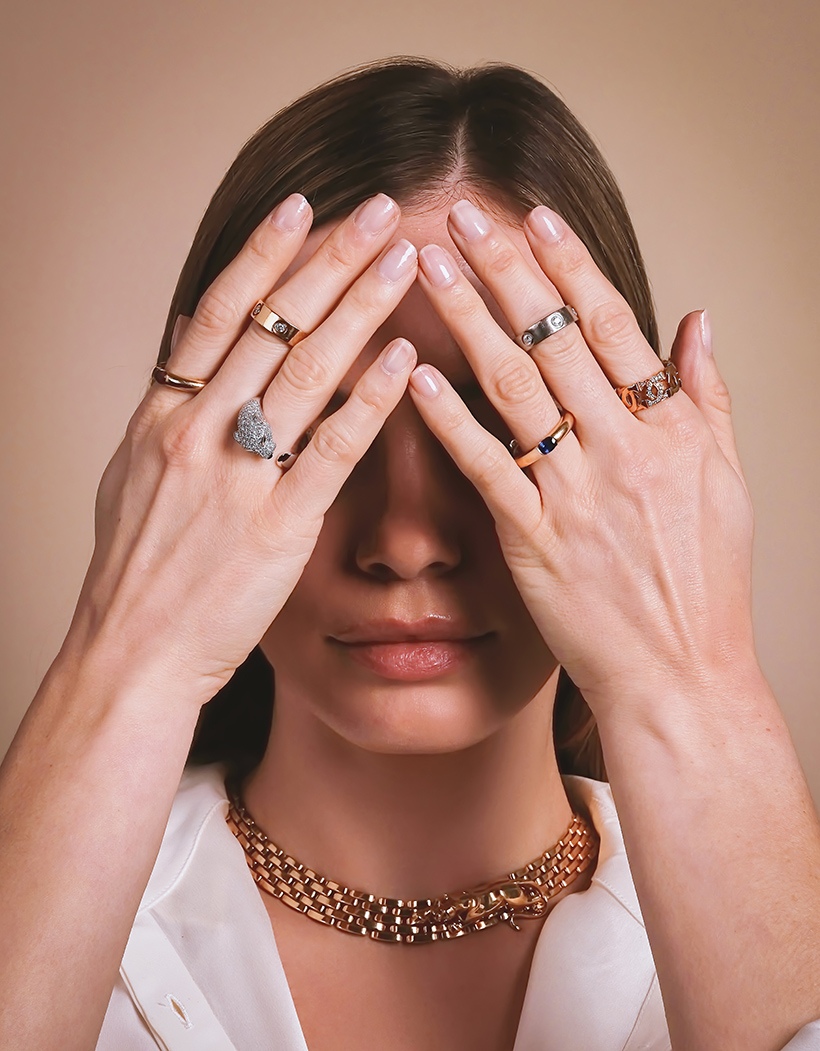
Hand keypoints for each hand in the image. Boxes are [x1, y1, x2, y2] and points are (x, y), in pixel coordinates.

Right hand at [71, 193, 417, 704]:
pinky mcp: (276, 527)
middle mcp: (196, 431)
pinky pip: (328, 450)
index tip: (303, 208)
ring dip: (359, 308)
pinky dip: (366, 400)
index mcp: (162, 415)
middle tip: (378, 210)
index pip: (216, 313)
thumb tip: (184, 353)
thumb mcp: (133, 477)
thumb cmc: (136, 573)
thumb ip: (165, 412)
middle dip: (329, 261)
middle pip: (270, 326)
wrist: (132, 654)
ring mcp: (235, 477)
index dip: (262, 256)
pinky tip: (401, 358)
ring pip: (304, 372)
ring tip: (404, 259)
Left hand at [409, 199, 754, 717]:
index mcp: (671, 428)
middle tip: (462, 214)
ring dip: (470, 320)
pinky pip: (487, 467)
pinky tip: (415, 372)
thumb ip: (707, 394)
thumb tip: (697, 319)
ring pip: (515, 389)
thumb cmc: (706, 580)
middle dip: (505, 270)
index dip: (570, 265)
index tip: (533, 214)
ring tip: (430, 267)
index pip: (614, 325)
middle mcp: (624, 450)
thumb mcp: (726, 479)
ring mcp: (577, 494)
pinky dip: (450, 418)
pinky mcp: (534, 539)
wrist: (681, 672)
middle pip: (555, 341)